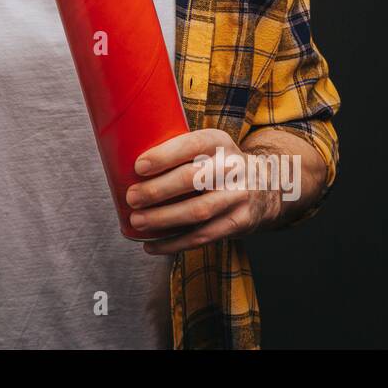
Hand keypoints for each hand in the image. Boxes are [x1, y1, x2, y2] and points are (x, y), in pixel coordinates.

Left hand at [126, 128, 279, 255]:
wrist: (266, 186)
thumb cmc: (217, 165)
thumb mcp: (207, 147)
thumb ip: (177, 151)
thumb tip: (121, 159)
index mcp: (219, 142)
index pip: (192, 144)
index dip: (165, 155)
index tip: (138, 167)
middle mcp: (232, 167)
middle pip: (193, 179)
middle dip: (158, 190)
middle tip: (132, 197)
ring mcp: (238, 196)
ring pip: (198, 211)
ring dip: (163, 219)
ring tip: (137, 221)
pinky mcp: (239, 222)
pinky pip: (203, 237)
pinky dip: (174, 243)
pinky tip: (151, 245)